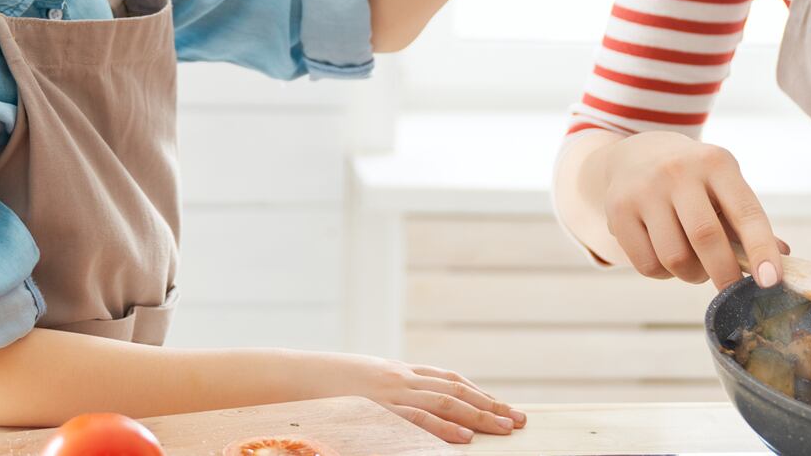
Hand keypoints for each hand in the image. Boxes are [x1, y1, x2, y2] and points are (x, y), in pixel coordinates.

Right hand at [294, 351, 525, 443]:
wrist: (290, 375)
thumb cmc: (321, 384)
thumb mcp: (360, 382)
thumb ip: (385, 392)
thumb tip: (403, 408)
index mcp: (397, 371)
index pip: (448, 379)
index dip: (478, 393)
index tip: (502, 405)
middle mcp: (400, 378)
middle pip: (456, 390)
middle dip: (490, 405)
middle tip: (520, 420)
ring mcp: (390, 393)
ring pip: (445, 403)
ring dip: (479, 416)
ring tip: (506, 429)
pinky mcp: (377, 410)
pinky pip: (415, 420)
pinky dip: (442, 429)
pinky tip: (464, 439)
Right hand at [593, 129, 787, 290]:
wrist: (636, 154)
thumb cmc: (693, 180)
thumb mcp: (723, 185)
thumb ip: (748, 222)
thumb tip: (783, 258)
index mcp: (715, 163)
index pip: (745, 212)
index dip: (761, 249)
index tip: (771, 281)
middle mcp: (678, 171)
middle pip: (706, 238)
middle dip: (724, 275)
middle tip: (731, 290)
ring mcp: (644, 189)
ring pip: (675, 258)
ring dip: (692, 276)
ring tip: (695, 267)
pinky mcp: (618, 211)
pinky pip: (647, 265)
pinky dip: (664, 274)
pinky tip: (666, 258)